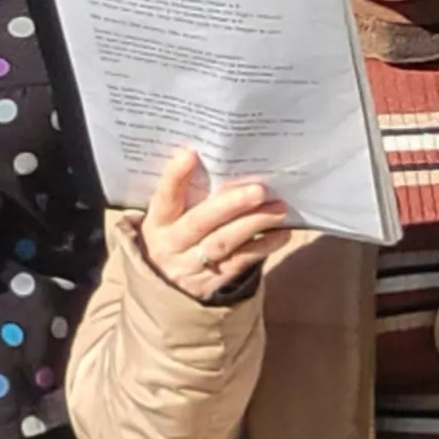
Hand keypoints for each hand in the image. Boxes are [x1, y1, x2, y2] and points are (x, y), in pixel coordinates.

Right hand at [140, 148, 286, 298]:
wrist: (165, 285)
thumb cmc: (174, 234)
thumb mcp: (168, 218)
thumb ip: (186, 195)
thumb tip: (221, 160)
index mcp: (157, 222)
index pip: (164, 197)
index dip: (175, 177)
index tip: (190, 154)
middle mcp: (170, 245)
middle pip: (199, 222)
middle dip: (230, 205)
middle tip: (259, 190)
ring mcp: (189, 266)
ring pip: (223, 243)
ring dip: (254, 224)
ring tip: (279, 208)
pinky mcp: (210, 284)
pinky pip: (240, 263)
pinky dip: (263, 246)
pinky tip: (281, 232)